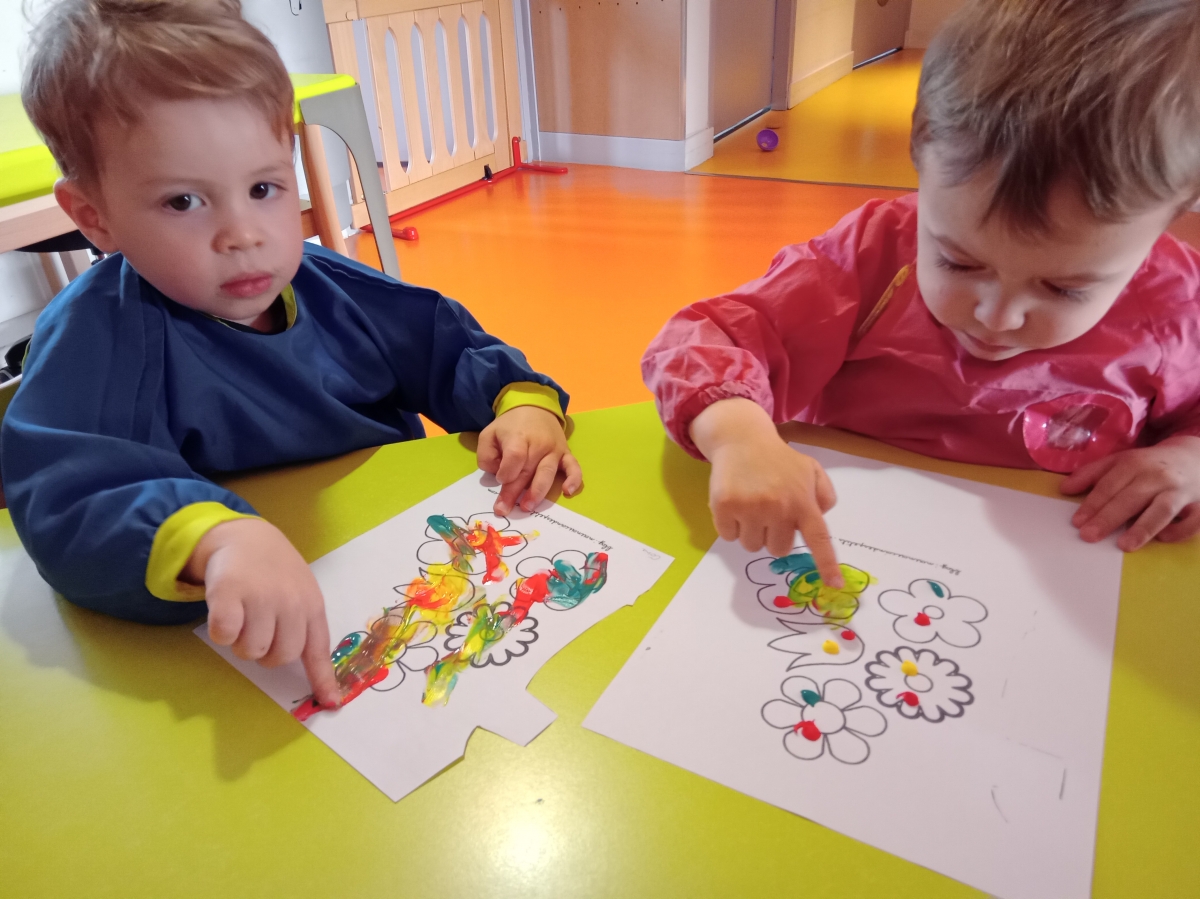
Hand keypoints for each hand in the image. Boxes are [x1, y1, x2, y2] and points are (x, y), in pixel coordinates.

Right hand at [185, 518, 340, 705]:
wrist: (246, 536)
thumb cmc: (275, 572)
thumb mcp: (301, 593)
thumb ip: (304, 626)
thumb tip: (314, 673)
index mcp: (311, 605)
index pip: (318, 649)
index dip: (323, 679)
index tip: (331, 704)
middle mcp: (290, 602)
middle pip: (279, 656)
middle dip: (265, 653)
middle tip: (257, 630)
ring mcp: (261, 596)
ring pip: (250, 650)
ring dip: (241, 642)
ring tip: (242, 617)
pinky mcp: (229, 592)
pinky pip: (225, 634)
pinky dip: (221, 632)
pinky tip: (224, 612)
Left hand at [477, 405, 582, 515]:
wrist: (535, 408)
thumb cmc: (510, 426)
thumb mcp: (489, 434)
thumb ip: (485, 454)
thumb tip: (496, 473)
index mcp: (519, 437)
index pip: (514, 457)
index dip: (506, 471)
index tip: (499, 478)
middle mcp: (538, 444)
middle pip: (527, 471)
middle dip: (513, 493)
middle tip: (503, 510)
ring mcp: (554, 450)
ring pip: (547, 473)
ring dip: (537, 492)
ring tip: (527, 506)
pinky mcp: (566, 454)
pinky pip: (573, 467)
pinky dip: (574, 479)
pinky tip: (567, 491)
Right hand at [690, 398, 842, 585]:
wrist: (741, 439)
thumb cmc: (778, 459)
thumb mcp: (810, 470)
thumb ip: (823, 496)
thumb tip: (820, 520)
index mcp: (803, 501)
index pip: (819, 538)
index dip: (827, 563)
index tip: (834, 584)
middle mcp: (779, 507)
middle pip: (778, 549)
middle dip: (773, 536)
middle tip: (768, 512)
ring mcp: (750, 507)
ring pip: (751, 546)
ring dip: (750, 532)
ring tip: (750, 505)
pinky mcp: (724, 506)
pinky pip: (728, 536)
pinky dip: (729, 525)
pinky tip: (734, 503)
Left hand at [1061, 435, 1199, 550]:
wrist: (1193, 457)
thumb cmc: (1148, 465)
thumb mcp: (1119, 461)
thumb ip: (1091, 474)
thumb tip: (1064, 489)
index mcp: (1134, 464)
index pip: (1109, 486)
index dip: (1092, 504)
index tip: (1077, 522)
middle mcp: (1157, 476)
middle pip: (1130, 499)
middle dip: (1108, 518)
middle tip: (1089, 536)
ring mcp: (1181, 491)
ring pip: (1162, 510)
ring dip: (1143, 528)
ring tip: (1124, 545)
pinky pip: (1193, 521)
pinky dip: (1179, 530)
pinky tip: (1163, 539)